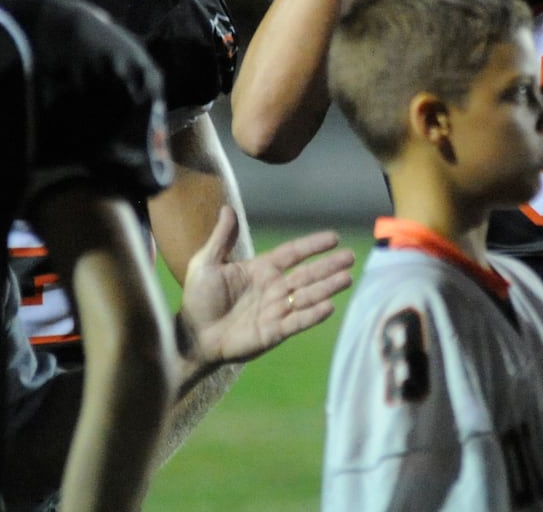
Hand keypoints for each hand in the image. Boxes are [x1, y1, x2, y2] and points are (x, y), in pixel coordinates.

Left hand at [176, 205, 354, 372]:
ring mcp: (276, 310)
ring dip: (327, 288)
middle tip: (351, 257)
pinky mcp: (273, 332)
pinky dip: (313, 315)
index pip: (293, 254)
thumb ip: (221, 238)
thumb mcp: (206, 263)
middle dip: (329, 266)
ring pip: (307, 296)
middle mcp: (274, 288)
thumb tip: (227, 208)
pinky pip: (297, 322)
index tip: (333, 238)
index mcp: (261, 269)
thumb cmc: (198, 299)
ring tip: (347, 278)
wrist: (191, 335)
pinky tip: (329, 307)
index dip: (312, 245)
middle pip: (307, 274)